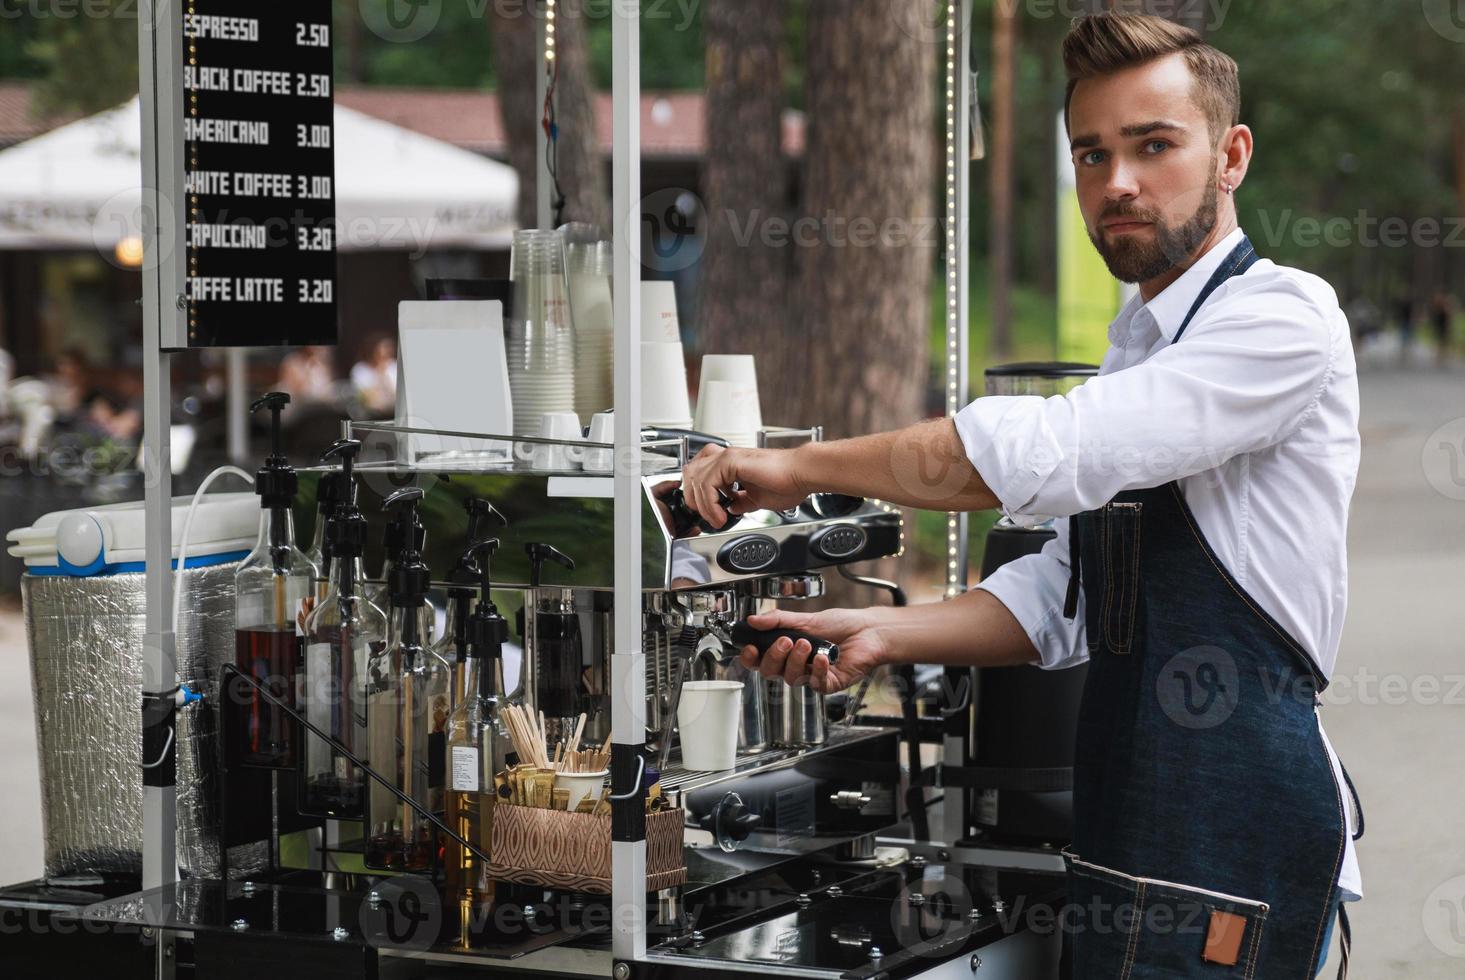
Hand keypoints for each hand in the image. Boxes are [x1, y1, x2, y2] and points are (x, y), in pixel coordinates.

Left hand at [681, 444, 807, 526]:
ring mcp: (727, 457)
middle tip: (708, 517)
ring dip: (703, 505)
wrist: (802, 475)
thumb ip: (741, 501)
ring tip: (716, 519)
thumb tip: (731, 508)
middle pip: (690, 473)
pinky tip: (721, 514)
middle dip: (694, 499)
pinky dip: (710, 503)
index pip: (699, 474)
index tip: (708, 514)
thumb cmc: (788, 482)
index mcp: (731, 464)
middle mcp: (726, 457)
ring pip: (696, 479)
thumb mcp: (756, 498)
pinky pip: (708, 483)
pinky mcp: (731, 461)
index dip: (697, 495)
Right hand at [738, 607, 886, 694]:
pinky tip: (822, 657)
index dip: (751, 658)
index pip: (761, 660)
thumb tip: (753, 620)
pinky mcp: (829, 684)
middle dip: (774, 657)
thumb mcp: (805, 618)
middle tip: (786, 641)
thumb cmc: (840, 625)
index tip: (749, 648)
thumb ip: (778, 620)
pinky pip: (816, 683)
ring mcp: (811, 676)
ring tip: (807, 643)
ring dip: (797, 660)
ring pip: (792, 679)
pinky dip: (817, 669)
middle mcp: (797, 666)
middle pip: (771, 673)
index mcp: (787, 651)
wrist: (868, 631)